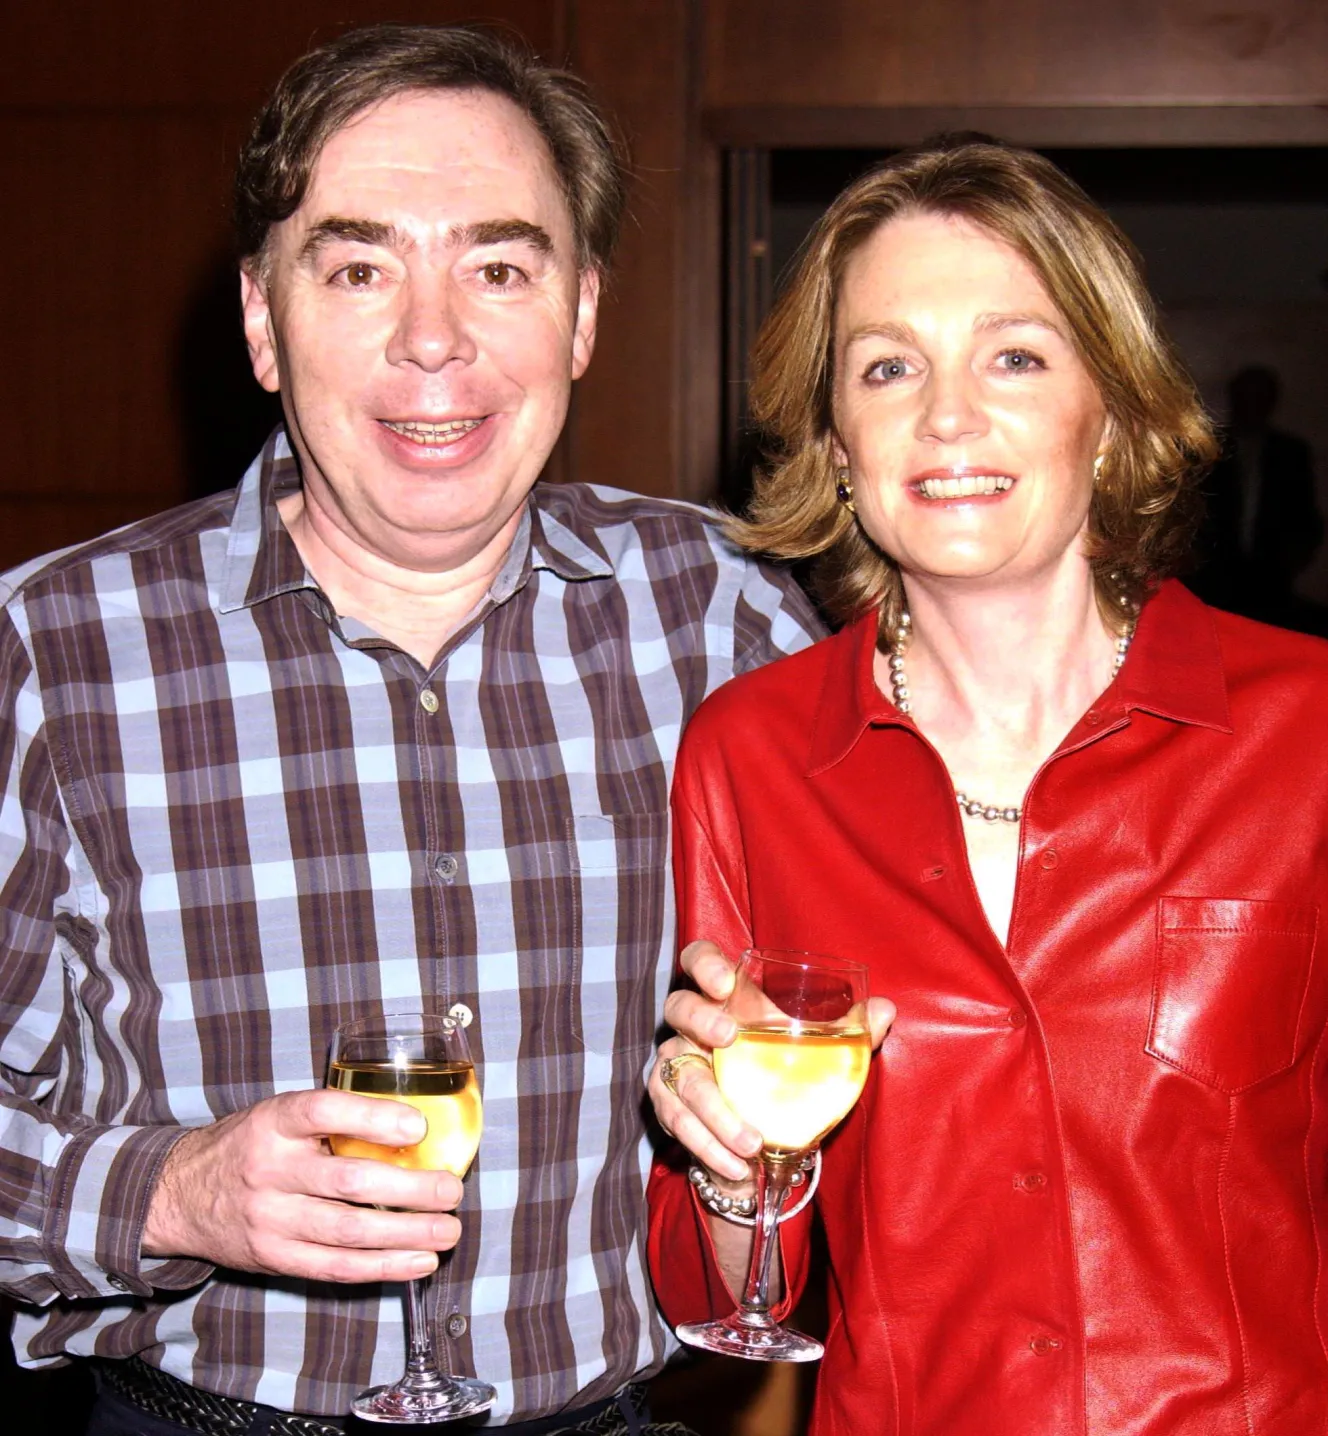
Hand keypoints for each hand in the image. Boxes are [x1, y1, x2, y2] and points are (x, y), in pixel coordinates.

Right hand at [142, 1090, 463, 1283]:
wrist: (180, 1195)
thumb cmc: (251, 1146)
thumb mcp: (279, 1114)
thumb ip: (333, 1118)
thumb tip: (415, 1124)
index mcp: (274, 1122)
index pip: (323, 1110)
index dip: (373, 1117)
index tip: (418, 1124)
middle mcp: (269, 1169)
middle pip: (349, 1181)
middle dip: (412, 1189)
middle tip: (451, 1190)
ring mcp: (269, 1218)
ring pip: (348, 1231)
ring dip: (408, 1234)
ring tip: (448, 1230)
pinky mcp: (273, 1257)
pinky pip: (334, 1267)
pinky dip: (382, 1266)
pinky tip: (418, 1261)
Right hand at [650, 940, 895, 1184]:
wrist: (758, 1141)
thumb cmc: (787, 1078)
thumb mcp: (821, 1055)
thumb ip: (850, 1033)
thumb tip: (885, 1010)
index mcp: (726, 999)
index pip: (699, 960)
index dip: (705, 964)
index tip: (725, 983)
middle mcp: (693, 1025)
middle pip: (678, 1006)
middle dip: (700, 1020)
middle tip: (728, 1038)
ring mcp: (676, 1063)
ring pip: (680, 1076)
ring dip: (715, 1111)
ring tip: (752, 1141)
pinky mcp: (667, 1104)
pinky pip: (677, 1120)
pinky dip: (708, 1144)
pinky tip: (737, 1163)